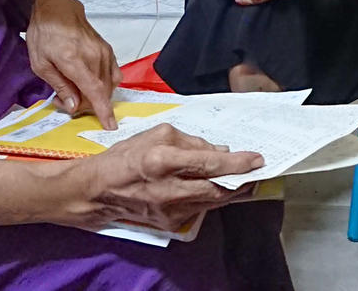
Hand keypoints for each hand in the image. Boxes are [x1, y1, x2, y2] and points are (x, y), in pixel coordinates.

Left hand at [25, 0, 120, 129]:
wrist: (54, 6)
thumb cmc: (43, 33)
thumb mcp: (40, 64)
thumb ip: (60, 86)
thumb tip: (74, 106)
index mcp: (75, 60)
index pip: (95, 91)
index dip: (104, 111)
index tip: (110, 126)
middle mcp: (94, 56)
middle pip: (101, 92)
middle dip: (87, 104)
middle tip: (65, 101)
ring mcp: (104, 51)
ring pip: (108, 84)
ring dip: (94, 94)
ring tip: (74, 91)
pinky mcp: (107, 48)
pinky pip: (113, 73)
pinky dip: (105, 83)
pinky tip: (90, 82)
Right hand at [64, 124, 262, 231]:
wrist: (99, 191)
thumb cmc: (125, 157)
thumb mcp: (156, 135)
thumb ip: (190, 141)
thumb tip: (218, 150)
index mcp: (163, 160)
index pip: (210, 163)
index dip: (237, 162)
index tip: (257, 159)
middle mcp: (168, 188)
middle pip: (218, 188)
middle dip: (243, 180)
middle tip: (259, 171)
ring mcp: (170, 209)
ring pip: (213, 201)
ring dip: (232, 191)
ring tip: (246, 179)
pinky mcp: (170, 222)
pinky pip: (200, 209)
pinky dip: (212, 198)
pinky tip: (219, 189)